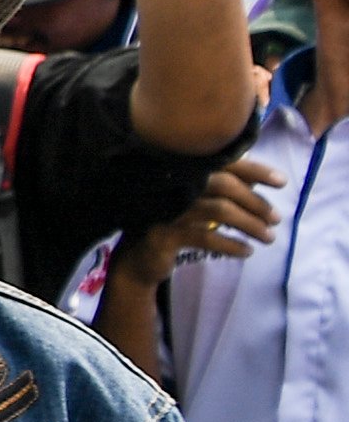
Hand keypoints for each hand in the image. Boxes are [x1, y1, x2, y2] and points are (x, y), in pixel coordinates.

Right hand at [113, 157, 285, 290]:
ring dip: (250, 225)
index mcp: (182, 172)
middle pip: (224, 185)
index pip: (222, 162)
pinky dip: (231, 244)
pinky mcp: (163, 233)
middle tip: (275, 219)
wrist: (139, 259)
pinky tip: (246, 252)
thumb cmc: (173, 225)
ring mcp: (167, 208)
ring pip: (219, 210)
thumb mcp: (197, 203)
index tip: (281, 181)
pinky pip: (205, 236)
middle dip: (255, 202)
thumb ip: (222, 187)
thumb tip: (258, 175)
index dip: (254, 169)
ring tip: (268, 238)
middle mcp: (172, 184)